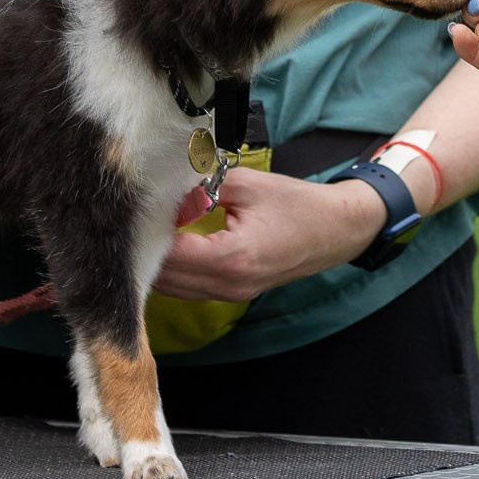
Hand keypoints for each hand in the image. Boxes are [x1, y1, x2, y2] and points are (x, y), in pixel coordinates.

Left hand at [151, 167, 385, 300]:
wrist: (337, 231)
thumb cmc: (298, 205)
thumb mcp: (249, 184)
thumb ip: (204, 187)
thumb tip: (167, 186)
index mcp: (231, 257)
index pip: (170, 253)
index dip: (150, 230)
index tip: (142, 206)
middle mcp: (228, 284)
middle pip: (166, 277)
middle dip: (149, 249)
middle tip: (141, 218)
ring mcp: (231, 294)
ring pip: (174, 288)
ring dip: (159, 263)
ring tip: (154, 230)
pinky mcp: (234, 293)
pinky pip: (191, 288)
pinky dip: (176, 270)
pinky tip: (173, 244)